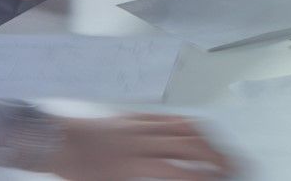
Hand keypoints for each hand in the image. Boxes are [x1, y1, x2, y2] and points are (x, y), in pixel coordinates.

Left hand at [20, 114, 233, 179]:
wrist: (56, 142)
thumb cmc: (78, 171)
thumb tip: (174, 177)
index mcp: (132, 166)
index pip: (179, 172)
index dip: (204, 177)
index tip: (220, 180)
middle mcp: (140, 142)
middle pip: (189, 145)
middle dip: (217, 157)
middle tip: (234, 167)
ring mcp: (140, 125)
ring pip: (184, 127)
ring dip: (210, 140)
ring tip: (223, 151)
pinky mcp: (136, 116)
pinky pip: (170, 117)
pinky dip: (190, 125)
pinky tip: (200, 133)